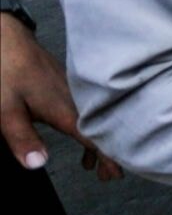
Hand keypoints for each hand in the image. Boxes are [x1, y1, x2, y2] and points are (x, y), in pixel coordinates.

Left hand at [1, 13, 122, 180]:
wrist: (6, 38)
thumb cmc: (4, 71)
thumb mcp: (5, 111)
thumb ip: (23, 139)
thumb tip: (38, 164)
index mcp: (65, 109)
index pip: (95, 138)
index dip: (108, 157)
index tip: (117, 174)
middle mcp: (77, 100)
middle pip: (103, 130)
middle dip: (109, 154)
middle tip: (110, 177)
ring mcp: (75, 91)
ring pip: (97, 119)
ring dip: (99, 141)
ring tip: (94, 165)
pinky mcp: (69, 86)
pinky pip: (89, 109)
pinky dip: (91, 126)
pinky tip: (81, 133)